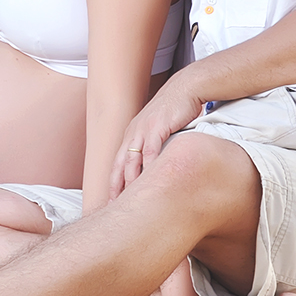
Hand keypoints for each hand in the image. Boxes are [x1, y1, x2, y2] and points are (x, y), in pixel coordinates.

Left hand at [111, 73, 205, 197]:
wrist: (185, 89)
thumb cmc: (174, 111)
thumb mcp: (158, 129)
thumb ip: (153, 147)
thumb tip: (154, 167)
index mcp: (131, 135)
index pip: (118, 164)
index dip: (113, 183)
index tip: (110, 202)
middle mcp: (133, 133)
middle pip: (120, 164)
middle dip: (116, 186)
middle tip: (113, 206)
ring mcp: (143, 130)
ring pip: (132, 160)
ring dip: (130, 180)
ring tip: (129, 199)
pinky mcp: (157, 127)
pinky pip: (150, 150)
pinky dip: (148, 165)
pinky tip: (150, 179)